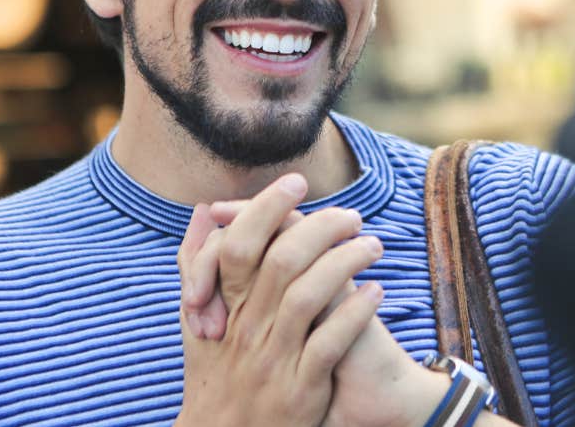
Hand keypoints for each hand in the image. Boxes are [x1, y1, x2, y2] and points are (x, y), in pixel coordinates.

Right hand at [175, 175, 383, 426]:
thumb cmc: (217, 374)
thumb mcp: (197, 321)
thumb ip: (199, 262)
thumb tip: (207, 209)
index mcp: (223, 308)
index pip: (238, 246)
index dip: (266, 208)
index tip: (297, 182)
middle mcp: (245, 331)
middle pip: (281, 262)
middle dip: (320, 228)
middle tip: (353, 214)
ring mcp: (272, 361)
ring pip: (307, 297)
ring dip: (345, 263)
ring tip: (373, 245)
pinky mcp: (300, 391)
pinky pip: (330, 344)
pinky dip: (355, 313)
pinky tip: (377, 292)